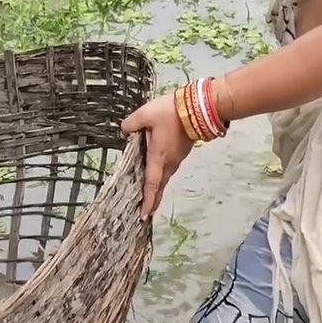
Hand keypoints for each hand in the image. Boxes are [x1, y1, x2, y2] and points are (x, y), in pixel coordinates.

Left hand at [120, 92, 195, 218]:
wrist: (197, 107)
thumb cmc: (171, 112)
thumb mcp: (145, 114)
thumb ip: (131, 124)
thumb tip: (124, 131)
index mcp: (158, 156)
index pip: (151, 184)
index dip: (147, 201)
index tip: (143, 215)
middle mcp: (169, 162)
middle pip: (160, 186)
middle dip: (153, 201)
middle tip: (145, 213)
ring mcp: (177, 158)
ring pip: (165, 178)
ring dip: (157, 188)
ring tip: (149, 196)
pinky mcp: (182, 152)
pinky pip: (170, 168)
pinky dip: (162, 175)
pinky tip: (157, 172)